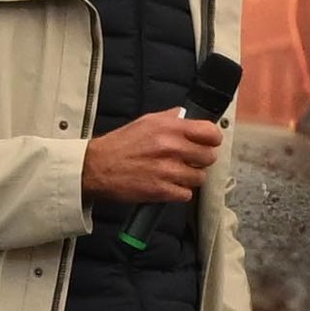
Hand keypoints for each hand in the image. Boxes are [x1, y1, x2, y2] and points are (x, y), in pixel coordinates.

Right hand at [78, 106, 224, 211]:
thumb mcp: (146, 121)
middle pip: (209, 157)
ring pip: (199, 177)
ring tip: (176, 174)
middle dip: (201, 160)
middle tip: (189, 160)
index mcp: (170, 128)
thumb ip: (170, 118)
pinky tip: (168, 185)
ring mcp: (168, 171)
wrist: (97, 167)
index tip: (208, 143)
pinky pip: (186, 194)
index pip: (210, 133)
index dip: (212, 139)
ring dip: (190, 177)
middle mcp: (172, 148)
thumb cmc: (120, 144)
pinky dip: (179, 192)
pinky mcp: (162, 191)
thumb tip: (186, 116)